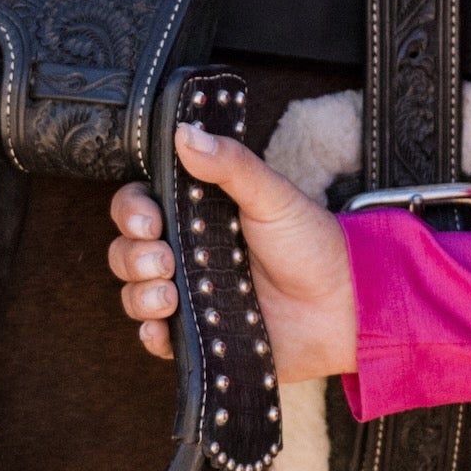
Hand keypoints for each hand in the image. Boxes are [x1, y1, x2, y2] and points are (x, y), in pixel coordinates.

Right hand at [104, 122, 361, 383]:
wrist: (343, 307)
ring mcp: (191, 296)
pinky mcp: (199, 336)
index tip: (150, 220)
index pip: (140, 206)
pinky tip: (164, 328)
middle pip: (127, 251)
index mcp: (197, 215)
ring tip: (170, 294)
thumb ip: (232, 164)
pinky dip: (150, 334)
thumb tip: (185, 132)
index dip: (132, 211)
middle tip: (164, 260)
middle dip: (133, 256)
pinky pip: (155, 338)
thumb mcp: (273, 196)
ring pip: (134, 294)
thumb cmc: (311, 245)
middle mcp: (187, 255)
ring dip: (139, 295)